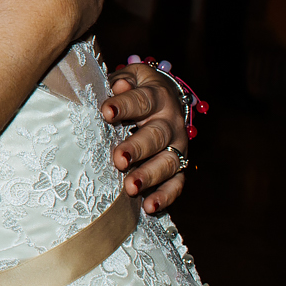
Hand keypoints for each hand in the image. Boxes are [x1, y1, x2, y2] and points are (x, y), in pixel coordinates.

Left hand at [103, 65, 189, 212]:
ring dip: (149, 175)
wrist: (161, 96)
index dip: (124, 106)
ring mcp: (177, 146)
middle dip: (137, 148)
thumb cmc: (133, 89)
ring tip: (130, 188)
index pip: (142, 100)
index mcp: (156, 96)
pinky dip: (165, 197)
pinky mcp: (179, 166)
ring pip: (168, 162)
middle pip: (156, 136)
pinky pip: (176, 184)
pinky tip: (149, 207)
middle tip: (119, 159)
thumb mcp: (128, 78)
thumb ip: (120, 82)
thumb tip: (118, 85)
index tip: (106, 112)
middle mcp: (170, 122)